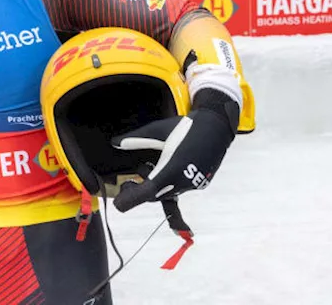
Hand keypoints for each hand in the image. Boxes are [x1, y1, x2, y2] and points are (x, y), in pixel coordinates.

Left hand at [111, 102, 235, 211]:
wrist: (217, 127)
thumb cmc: (186, 126)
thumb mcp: (157, 131)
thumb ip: (135, 139)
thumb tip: (115, 143)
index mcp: (172, 167)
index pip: (148, 191)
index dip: (132, 199)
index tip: (119, 204)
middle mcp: (184, 180)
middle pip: (155, 195)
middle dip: (140, 191)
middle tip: (128, 183)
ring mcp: (195, 183)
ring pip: (168, 193)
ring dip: (155, 185)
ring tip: (149, 166)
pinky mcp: (201, 184)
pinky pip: (180, 188)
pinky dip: (169, 183)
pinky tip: (168, 167)